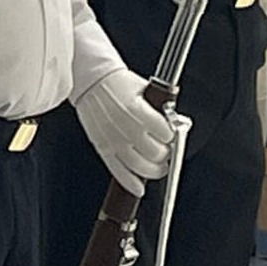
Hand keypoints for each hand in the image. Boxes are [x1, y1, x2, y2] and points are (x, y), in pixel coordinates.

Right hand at [73, 68, 173, 195]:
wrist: (90, 78)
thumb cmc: (116, 82)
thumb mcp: (144, 88)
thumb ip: (160, 107)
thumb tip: (175, 122)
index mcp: (138, 110)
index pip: (166, 134)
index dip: (172, 135)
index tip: (170, 134)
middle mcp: (126, 127)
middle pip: (156, 153)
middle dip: (165, 153)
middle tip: (165, 149)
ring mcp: (113, 139)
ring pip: (140, 166)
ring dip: (153, 170)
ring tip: (158, 166)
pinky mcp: (102, 147)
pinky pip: (118, 171)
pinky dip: (130, 182)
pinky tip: (139, 187)